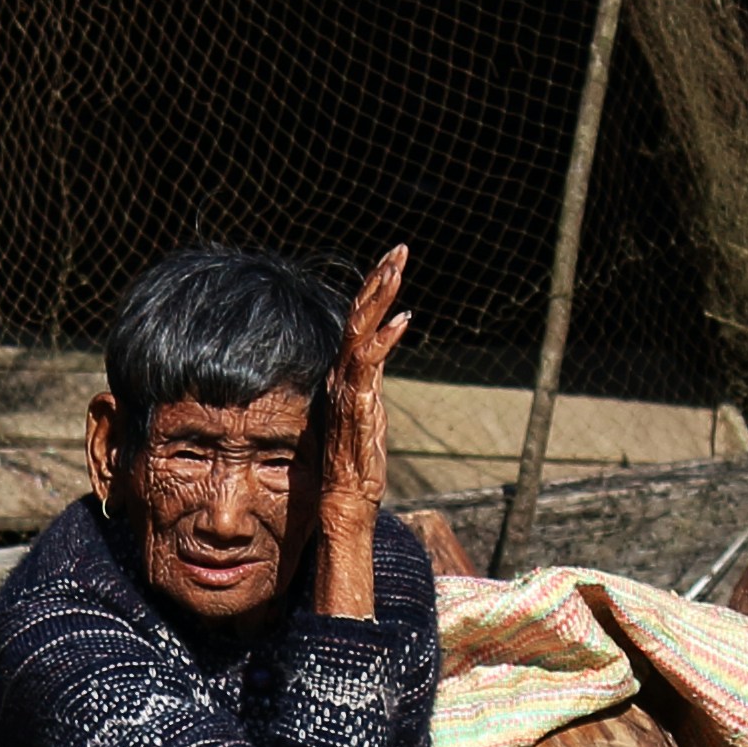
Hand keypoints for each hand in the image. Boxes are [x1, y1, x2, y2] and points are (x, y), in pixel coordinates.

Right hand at [320, 246, 410, 521]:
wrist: (346, 496)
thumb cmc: (359, 460)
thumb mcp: (370, 409)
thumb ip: (371, 380)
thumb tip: (379, 358)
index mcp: (347, 373)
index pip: (359, 320)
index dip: (374, 289)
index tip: (392, 260)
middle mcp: (344, 375)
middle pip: (359, 316)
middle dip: (379, 280)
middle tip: (399, 249)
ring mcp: (348, 388)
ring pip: (360, 331)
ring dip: (379, 298)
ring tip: (396, 268)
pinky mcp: (358, 405)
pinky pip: (368, 365)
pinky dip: (384, 340)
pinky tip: (403, 320)